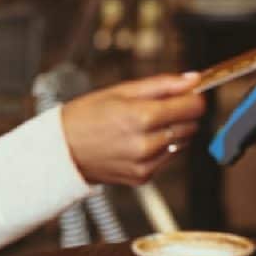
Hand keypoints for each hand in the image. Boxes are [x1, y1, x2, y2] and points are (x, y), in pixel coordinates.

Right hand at [61, 73, 204, 185]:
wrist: (61, 151)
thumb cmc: (85, 117)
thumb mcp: (120, 91)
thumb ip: (161, 85)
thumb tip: (193, 78)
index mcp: (141, 116)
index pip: (192, 107)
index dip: (194, 98)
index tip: (189, 94)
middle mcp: (146, 143)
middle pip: (190, 126)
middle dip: (182, 114)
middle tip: (161, 107)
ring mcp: (145, 163)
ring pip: (181, 143)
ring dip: (172, 132)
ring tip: (143, 126)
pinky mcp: (143, 177)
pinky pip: (166, 159)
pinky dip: (159, 149)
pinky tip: (136, 142)